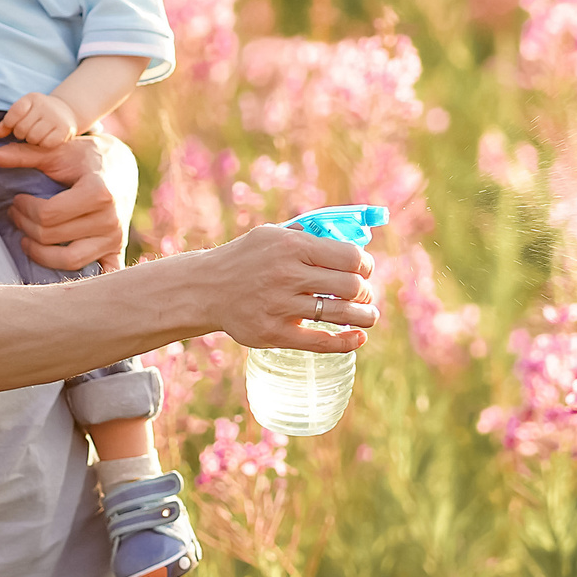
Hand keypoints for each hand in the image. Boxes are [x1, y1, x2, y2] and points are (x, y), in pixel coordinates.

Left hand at [0, 92, 79, 147]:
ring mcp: (56, 117)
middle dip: (21, 134)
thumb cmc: (37, 114)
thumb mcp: (22, 112)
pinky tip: (47, 139)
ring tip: (37, 135)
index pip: (14, 113)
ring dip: (32, 141)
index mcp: (32, 98)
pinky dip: (44, 144)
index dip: (9, 124)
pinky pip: (46, 144)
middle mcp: (45, 105)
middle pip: (21, 129)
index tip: (12, 126)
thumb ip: (7, 123)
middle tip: (28, 131)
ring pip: (33, 138)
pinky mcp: (65, 129)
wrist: (65, 112)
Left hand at [0, 133, 132, 271]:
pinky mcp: (117, 249)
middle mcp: (110, 218)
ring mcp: (115, 237)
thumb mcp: (55, 152)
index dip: (25, 209)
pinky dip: (82, 279)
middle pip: (52, 237)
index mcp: (98, 192)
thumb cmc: (85, 157)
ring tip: (27, 238)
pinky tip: (59, 267)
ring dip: (39, 253)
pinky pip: (97, 274)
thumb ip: (19, 155)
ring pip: (68, 262)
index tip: (17, 199)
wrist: (121, 165)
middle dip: (25, 226)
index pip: (48, 215)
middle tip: (16, 213)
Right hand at [204, 224, 378, 353]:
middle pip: (349, 286)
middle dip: (365, 291)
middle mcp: (287, 275)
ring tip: (370, 315)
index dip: (365, 265)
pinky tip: (359, 338)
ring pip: (339, 314)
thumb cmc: (246, 258)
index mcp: (291, 246)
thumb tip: (350, 242)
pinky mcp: (274, 333)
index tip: (365, 270)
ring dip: (364, 316)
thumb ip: (308, 237)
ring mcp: (280, 306)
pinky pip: (320, 342)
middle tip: (364, 293)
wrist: (206, 288)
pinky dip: (346, 342)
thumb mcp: (273, 234)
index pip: (349, 256)